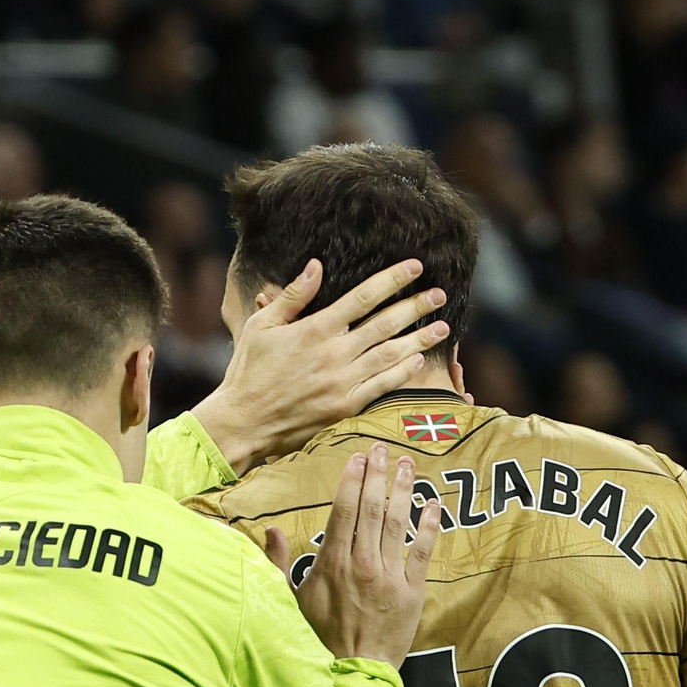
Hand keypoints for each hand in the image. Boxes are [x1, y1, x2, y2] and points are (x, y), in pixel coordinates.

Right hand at [192, 259, 450, 472]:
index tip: (415, 267)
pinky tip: (417, 361)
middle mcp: (334, 354)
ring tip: (442, 327)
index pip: (363, 297)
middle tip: (440, 294)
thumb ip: (294, 296)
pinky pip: (382, 386)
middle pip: (385, 323)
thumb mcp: (263, 326)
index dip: (392, 279)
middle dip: (416, 306)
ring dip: (419, 339)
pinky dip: (402, 372)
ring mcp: (342, 382)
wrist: (244, 421)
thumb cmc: (249, 370)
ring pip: (390, 355)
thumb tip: (317, 265)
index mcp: (314, 329)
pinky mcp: (345, 407)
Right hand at [264, 443, 441, 664]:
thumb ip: (278, 562)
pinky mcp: (412, 591)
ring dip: (402, 490)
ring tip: (407, 465)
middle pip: (371, 508)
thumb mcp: (290, 599)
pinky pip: (422, 552)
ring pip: (397, 523)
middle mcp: (362, 563)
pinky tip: (433, 504)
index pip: (344, 510)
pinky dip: (429, 526)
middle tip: (382, 449)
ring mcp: (389, 576)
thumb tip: (268, 530)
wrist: (352, 671)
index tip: (358, 458)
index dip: (352, 480)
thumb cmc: (318, 637)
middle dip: (377, 474)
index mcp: (332, 562)